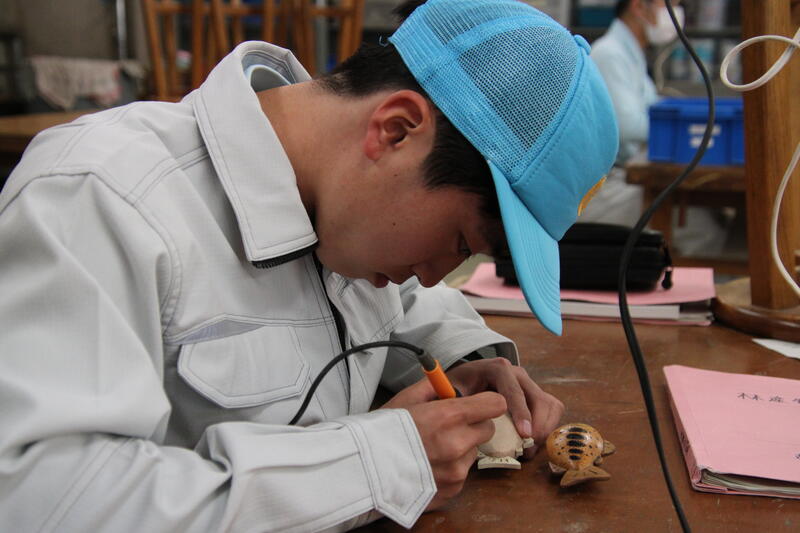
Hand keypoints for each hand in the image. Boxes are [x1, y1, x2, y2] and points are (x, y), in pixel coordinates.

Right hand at [382, 384, 506, 509]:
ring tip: (431, 450)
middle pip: (487, 429)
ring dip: (460, 449)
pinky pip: (462, 474)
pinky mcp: (452, 490)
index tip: (478, 404)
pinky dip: (450, 469)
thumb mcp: (405, 399)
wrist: (362, 471)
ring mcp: (456, 471)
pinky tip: (427, 466)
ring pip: (473, 453)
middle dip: (473, 425)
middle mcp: (458, 444)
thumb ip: (433, 387)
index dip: (486, 402)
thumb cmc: (381, 431)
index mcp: (448, 417)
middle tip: (449, 427)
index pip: (495, 405)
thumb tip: (448, 382)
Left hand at [445, 358, 563, 457]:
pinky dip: (547, 427)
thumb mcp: (452, 390)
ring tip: (529, 448)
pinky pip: (552, 410)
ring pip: (550, 405)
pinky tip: (533, 441)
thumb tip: (465, 418)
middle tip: (527, 450)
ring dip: (544, 429)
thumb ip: (456, 401)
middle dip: (538, 426)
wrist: (467, 377)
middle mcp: (517, 373)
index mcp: (497, 369)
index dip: (521, 413)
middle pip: (539, 399)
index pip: (514, 391)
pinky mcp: (535, 394)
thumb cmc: (459, 386)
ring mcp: (528, 383)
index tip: (525, 434)